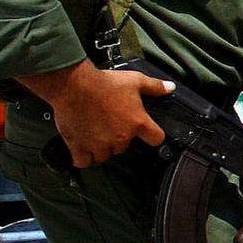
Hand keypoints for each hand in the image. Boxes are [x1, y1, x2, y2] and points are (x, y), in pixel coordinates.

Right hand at [37, 64, 172, 167]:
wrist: (73, 85)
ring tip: (95, 133)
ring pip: (105, 155)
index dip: (152, 135)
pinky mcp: (80, 147)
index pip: (156, 139)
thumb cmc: (103, 82)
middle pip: (125, 146)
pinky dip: (83, 158)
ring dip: (101, 148)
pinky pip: (84, 162)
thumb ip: (154, 86)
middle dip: (119, 137)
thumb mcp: (134, 80)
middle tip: (110, 123)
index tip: (147, 133)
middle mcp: (120, 137)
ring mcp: (100, 144)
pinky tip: (82, 149)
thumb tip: (170, 87)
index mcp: (137, 122)